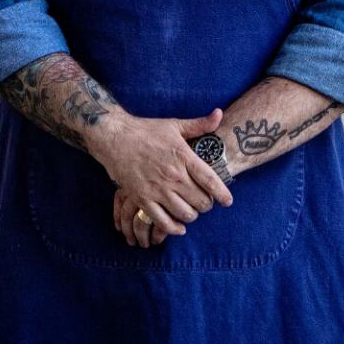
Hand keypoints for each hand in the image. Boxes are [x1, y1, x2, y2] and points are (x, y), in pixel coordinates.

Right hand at [89, 106, 233, 235]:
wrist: (115, 137)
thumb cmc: (146, 130)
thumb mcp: (174, 125)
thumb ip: (199, 124)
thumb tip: (220, 114)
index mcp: (183, 156)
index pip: (210, 180)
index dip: (222, 194)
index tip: (228, 201)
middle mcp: (173, 174)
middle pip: (200, 201)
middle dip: (206, 205)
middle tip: (205, 202)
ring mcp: (157, 189)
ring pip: (185, 214)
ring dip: (192, 216)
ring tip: (191, 210)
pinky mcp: (143, 199)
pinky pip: (163, 222)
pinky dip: (174, 228)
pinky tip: (179, 226)